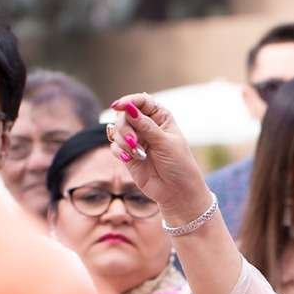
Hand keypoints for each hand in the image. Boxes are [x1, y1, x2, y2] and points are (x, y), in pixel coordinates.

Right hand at [108, 93, 211, 224]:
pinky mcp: (128, 155)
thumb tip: (128, 107)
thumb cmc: (179, 165)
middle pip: (124, 115)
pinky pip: (114, 146)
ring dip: (123, 140)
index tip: (119, 106)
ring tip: (138, 153)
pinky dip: (120, 151)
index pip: (140, 101)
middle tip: (134, 141)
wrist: (177, 192)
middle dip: (125, 127)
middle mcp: (146, 126)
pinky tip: (131, 159)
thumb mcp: (164, 143)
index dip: (128, 101)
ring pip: (116, 130)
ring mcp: (136, 140)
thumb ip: (145, 125)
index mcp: (160, 117)